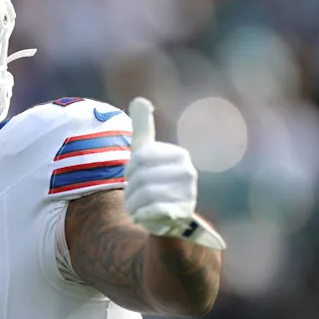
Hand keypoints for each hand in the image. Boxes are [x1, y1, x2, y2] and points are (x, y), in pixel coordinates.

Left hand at [124, 98, 225, 249]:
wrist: (169, 218)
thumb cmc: (154, 180)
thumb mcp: (147, 152)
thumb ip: (143, 126)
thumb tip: (140, 99)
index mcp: (179, 155)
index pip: (140, 157)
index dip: (130, 169)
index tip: (134, 176)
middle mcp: (188, 172)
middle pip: (140, 178)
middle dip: (130, 190)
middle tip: (135, 196)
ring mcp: (188, 194)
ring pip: (143, 196)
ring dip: (133, 205)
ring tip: (138, 208)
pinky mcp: (182, 214)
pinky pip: (150, 211)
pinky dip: (141, 216)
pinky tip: (144, 217)